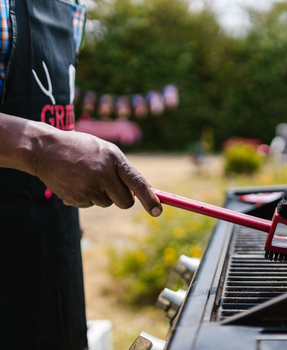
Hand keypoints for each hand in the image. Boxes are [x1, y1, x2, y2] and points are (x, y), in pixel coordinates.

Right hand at [31, 127, 161, 215]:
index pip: (137, 182)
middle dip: (123, 199)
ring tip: (86, 176)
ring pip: (107, 202)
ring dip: (102, 194)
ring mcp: (88, 187)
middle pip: (125, 201)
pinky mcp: (75, 198)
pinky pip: (91, 204)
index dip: (150, 199)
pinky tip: (76, 182)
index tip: (158, 212)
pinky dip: (87, 197)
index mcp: (113, 159)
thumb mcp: (106, 151)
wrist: (45, 149)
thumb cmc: (82, 149)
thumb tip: (146, 190)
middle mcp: (102, 174)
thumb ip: (124, 170)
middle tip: (112, 186)